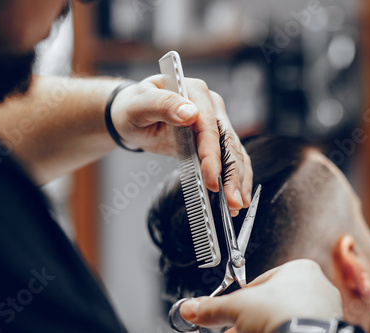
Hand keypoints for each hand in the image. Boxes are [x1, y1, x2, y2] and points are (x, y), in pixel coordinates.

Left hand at [111, 75, 252, 214]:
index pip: (209, 125)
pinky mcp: (214, 140)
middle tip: (232, 200)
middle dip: (231, 173)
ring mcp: (215, 123)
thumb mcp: (140, 104)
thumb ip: (163, 105)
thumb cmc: (134, 107)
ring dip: (238, 180)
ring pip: (234, 152)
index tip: (212, 177)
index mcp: (195, 91)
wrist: (132, 114)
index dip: (212, 153)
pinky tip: (237, 196)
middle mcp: (211, 105)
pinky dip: (235, 178)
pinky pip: (230, 159)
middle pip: (227, 141)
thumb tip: (189, 113)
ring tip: (237, 204)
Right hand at [179, 260, 342, 332]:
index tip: (230, 313)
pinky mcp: (325, 330)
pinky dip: (281, 332)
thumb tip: (192, 308)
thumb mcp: (237, 307)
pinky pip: (297, 329)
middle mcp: (317, 288)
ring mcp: (325, 313)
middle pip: (272, 304)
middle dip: (250, 319)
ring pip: (284, 319)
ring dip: (263, 327)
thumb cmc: (283, 315)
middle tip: (235, 329)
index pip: (259, 283)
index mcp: (299, 269)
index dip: (240, 300)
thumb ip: (212, 307)